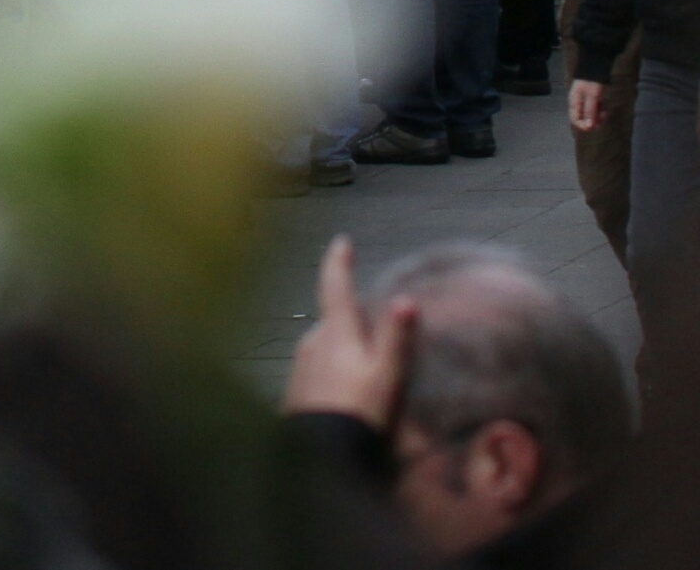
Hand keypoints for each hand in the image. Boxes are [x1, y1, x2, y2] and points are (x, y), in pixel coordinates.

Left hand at [281, 237, 417, 423]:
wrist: (319, 457)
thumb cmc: (358, 413)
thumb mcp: (385, 376)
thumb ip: (395, 339)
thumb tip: (405, 299)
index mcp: (334, 332)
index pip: (334, 287)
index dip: (338, 262)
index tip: (341, 242)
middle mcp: (310, 341)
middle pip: (332, 320)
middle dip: (349, 321)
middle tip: (372, 331)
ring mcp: (299, 367)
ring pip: (323, 346)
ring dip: (341, 350)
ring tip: (364, 370)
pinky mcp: (294, 390)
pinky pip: (316, 370)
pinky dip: (331, 372)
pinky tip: (344, 393)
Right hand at [568, 77, 610, 133]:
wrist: (596, 66)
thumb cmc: (592, 81)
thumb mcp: (592, 97)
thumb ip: (590, 112)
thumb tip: (589, 127)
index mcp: (575, 103)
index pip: (575, 120)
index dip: (584, 126)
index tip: (594, 126)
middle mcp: (579, 104)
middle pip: (585, 119)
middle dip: (595, 120)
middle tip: (603, 116)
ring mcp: (586, 102)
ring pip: (592, 115)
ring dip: (599, 115)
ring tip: (605, 109)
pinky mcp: (592, 100)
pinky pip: (596, 110)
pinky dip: (601, 110)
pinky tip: (605, 106)